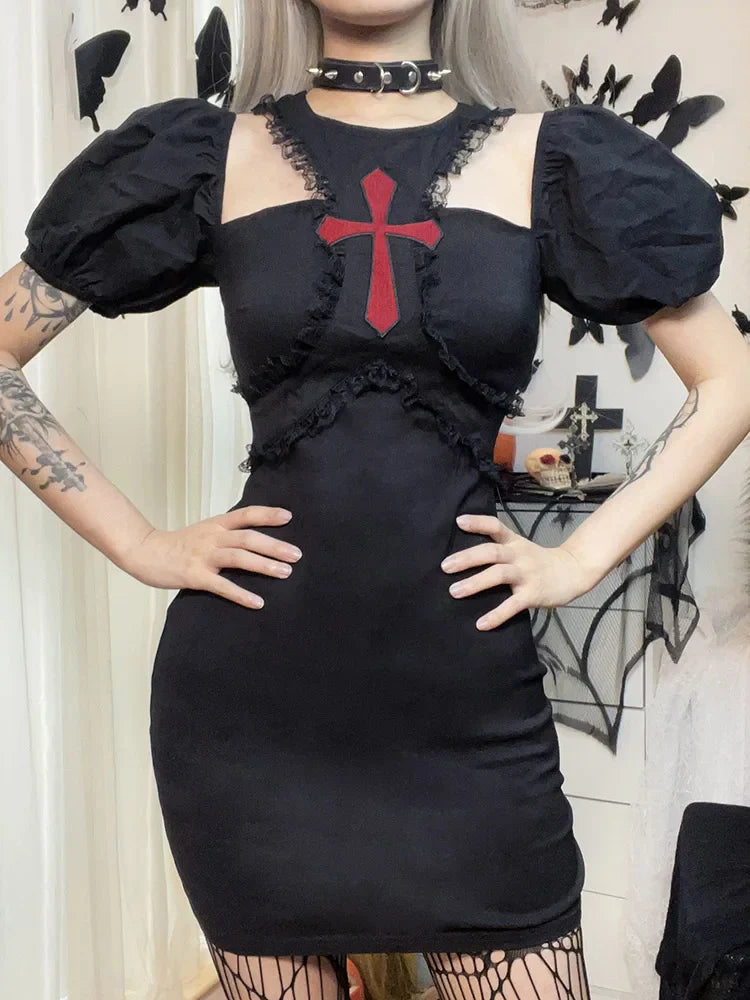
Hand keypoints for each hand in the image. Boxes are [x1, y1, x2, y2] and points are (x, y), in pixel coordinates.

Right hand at [119, 505, 301, 608]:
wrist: (145, 552)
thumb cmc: (177, 545)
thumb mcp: (204, 531)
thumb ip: (226, 534)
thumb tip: (254, 540)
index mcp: (216, 524)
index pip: (246, 514)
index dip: (267, 514)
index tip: (289, 516)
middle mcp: (212, 537)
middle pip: (248, 537)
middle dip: (275, 546)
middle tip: (297, 555)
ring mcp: (203, 556)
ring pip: (239, 557)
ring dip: (264, 565)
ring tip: (285, 573)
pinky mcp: (195, 576)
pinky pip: (222, 586)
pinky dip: (241, 594)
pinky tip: (257, 602)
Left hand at [440, 513, 596, 629]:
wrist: (573, 572)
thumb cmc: (538, 561)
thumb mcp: (520, 547)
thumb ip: (499, 548)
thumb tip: (464, 555)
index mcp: (514, 542)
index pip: (495, 526)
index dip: (478, 522)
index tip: (458, 521)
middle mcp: (519, 555)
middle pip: (491, 552)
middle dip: (467, 558)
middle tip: (445, 566)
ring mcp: (526, 574)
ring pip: (499, 575)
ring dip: (475, 583)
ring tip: (455, 592)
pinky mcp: (533, 594)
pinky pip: (512, 605)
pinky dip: (496, 615)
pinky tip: (481, 624)